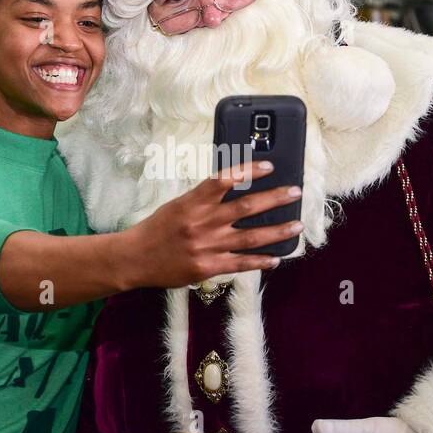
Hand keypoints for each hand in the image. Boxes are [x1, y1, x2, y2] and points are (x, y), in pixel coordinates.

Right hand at [122, 160, 302, 287]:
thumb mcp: (178, 205)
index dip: (248, 170)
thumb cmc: (157, 229)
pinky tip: (275, 258)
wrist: (135, 258)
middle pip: (246, 207)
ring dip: (277, 231)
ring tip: (296, 225)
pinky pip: (240, 263)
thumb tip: (233, 188)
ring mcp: (207, 246)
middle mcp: (202, 222)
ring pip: (250, 237)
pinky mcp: (208, 267)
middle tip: (295, 192)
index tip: (269, 166)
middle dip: (274, 199)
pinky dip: (260, 261)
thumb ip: (204, 199)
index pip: (224, 180)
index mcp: (193, 202)